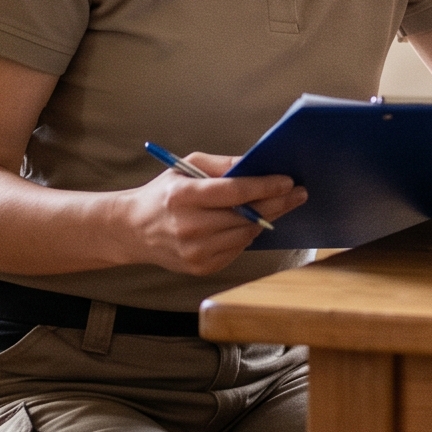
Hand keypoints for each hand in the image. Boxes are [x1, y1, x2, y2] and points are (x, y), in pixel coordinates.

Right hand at [117, 153, 306, 275]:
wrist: (134, 230)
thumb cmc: (165, 194)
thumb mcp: (185, 168)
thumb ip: (222, 165)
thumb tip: (256, 164)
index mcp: (184, 197)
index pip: (234, 192)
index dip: (265, 186)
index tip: (287, 180)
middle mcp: (189, 226)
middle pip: (246, 216)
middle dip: (276, 203)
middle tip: (298, 193)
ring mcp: (195, 251)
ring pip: (246, 235)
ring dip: (265, 220)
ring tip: (276, 205)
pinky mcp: (201, 267)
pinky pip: (237, 250)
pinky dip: (247, 236)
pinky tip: (250, 223)